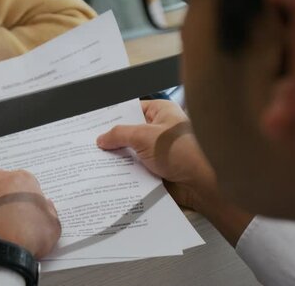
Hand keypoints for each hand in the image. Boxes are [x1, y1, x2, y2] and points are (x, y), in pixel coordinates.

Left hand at [0, 170, 60, 258]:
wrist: (1, 251)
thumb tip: (44, 204)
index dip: (23, 201)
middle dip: (0, 201)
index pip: (23, 185)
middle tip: (5, 222)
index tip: (23, 215)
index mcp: (21, 179)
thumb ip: (49, 210)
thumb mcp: (53, 225)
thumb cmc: (30, 237)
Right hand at [97, 100, 252, 245]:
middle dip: (112, 141)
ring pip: (131, 154)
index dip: (113, 117)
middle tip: (88, 144)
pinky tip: (108, 177)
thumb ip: (120, 135)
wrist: (205, 184)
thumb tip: (102, 138)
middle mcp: (160, 131)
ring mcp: (159, 153)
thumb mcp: (145, 136)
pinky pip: (136, 171)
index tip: (93, 123)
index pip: (131, 110)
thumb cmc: (183, 152)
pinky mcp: (158, 171)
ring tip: (92, 162)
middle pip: (129, 134)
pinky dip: (125, 175)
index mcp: (161, 113)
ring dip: (118, 160)